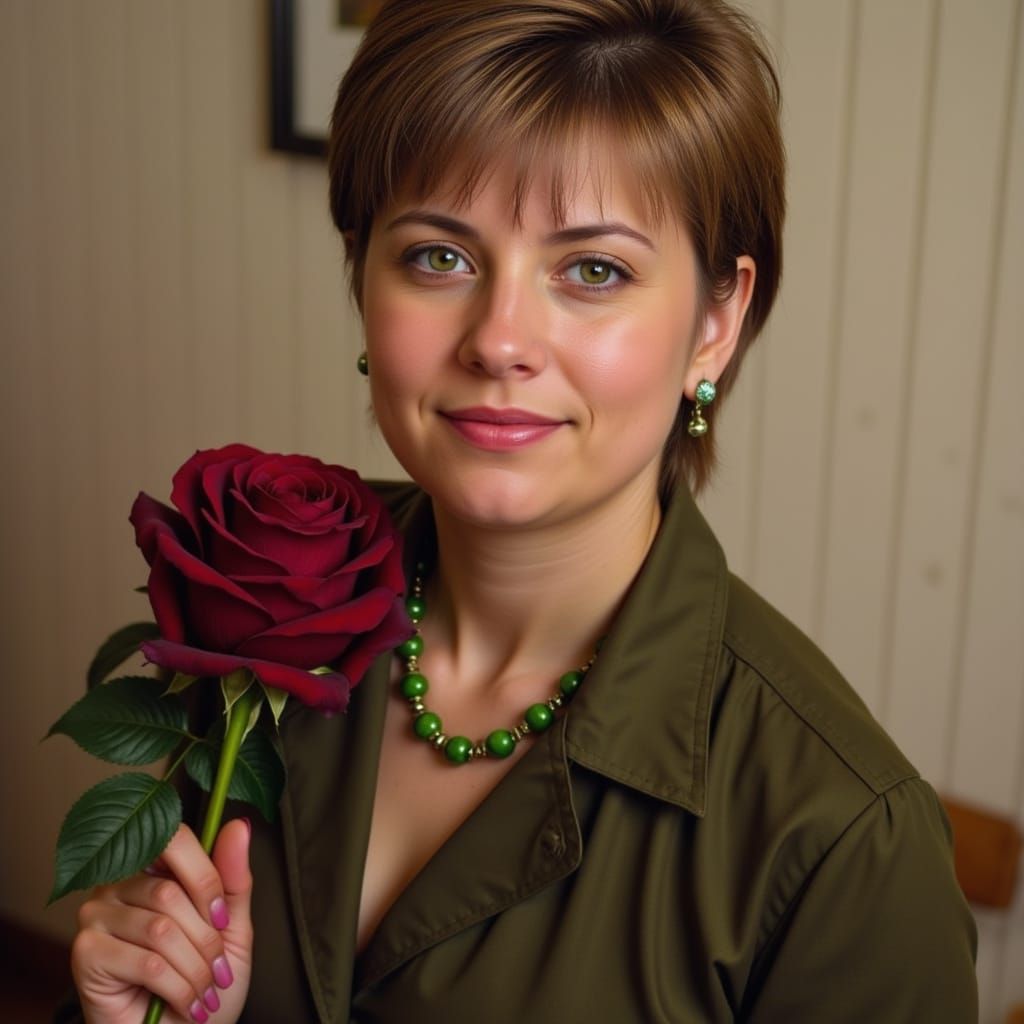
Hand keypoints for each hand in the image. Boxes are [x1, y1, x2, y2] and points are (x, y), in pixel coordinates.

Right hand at [71, 819, 252, 1023]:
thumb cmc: (203, 980)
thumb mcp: (231, 926)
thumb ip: (232, 878)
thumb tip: (239, 826)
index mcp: (152, 866)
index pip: (175, 839)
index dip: (205, 877)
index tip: (223, 918)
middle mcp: (117, 883)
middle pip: (170, 892)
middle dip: (206, 938)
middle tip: (218, 969)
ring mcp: (95, 916)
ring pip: (161, 929)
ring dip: (195, 968)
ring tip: (204, 991)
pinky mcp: (86, 954)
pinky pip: (146, 962)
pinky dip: (178, 987)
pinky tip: (185, 1003)